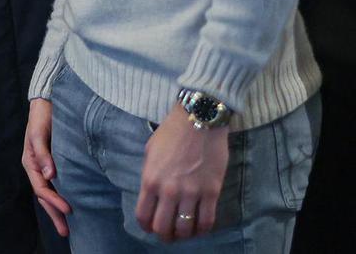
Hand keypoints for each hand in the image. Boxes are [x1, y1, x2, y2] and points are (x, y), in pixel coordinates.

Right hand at [22, 98, 70, 236]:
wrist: (47, 102)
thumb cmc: (42, 117)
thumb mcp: (39, 133)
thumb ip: (43, 154)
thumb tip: (50, 175)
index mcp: (30, 162)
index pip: (42, 188)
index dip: (54, 201)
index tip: (69, 210)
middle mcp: (36, 167)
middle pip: (44, 196)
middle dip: (54, 214)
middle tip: (66, 231)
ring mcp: (44, 166)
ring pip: (50, 192)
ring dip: (56, 209)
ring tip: (67, 225)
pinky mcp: (54, 162)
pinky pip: (56, 184)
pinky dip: (61, 196)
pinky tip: (69, 202)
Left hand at [135, 104, 228, 241]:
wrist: (198, 120)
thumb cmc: (171, 133)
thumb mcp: (150, 152)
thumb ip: (149, 176)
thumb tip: (152, 196)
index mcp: (150, 180)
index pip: (143, 216)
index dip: (146, 226)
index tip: (150, 227)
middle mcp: (169, 190)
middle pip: (163, 227)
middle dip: (164, 235)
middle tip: (168, 234)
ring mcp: (191, 192)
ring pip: (185, 228)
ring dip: (183, 235)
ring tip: (184, 232)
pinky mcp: (211, 192)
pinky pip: (207, 221)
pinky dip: (202, 229)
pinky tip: (199, 226)